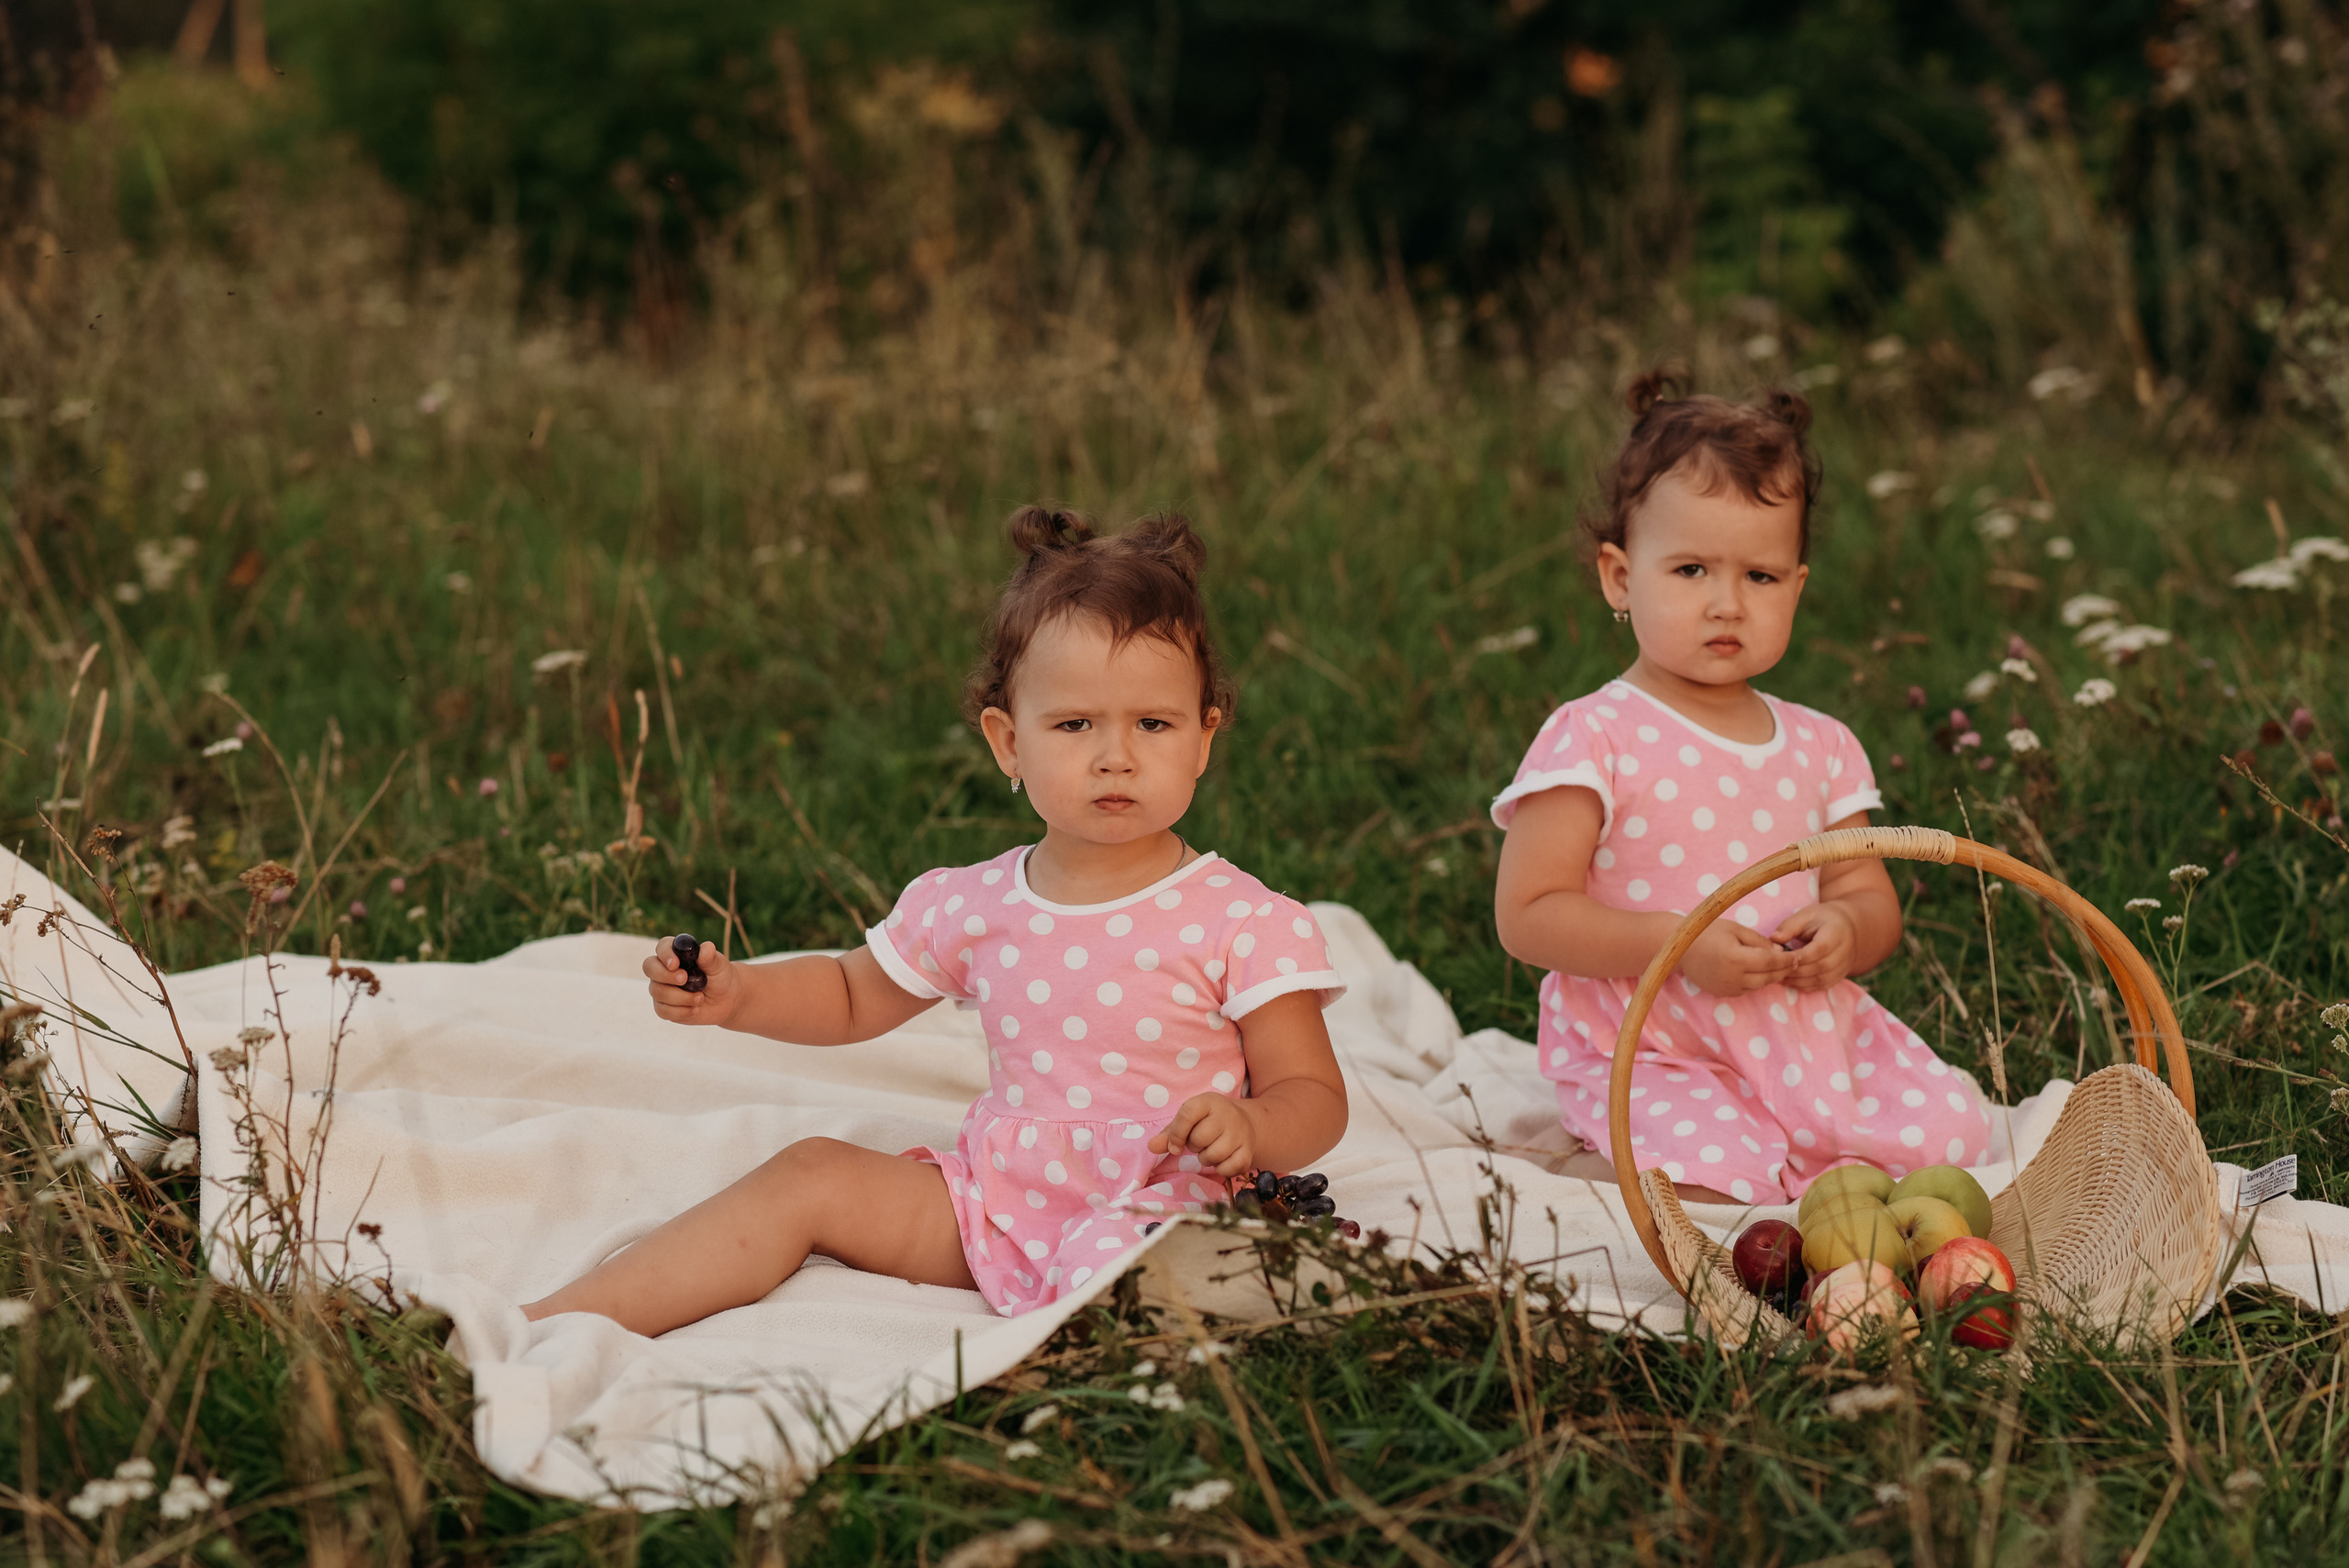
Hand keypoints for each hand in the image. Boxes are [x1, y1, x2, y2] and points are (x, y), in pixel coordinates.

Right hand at [644, 939, 740, 1026]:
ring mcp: (661, 988)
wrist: (726, 1000)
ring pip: (658, 991)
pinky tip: (695, 1009)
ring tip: (700, 998)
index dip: (665, 954)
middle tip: (684, 979)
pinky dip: (681, 1011)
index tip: (675, 964)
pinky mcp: (664, 1007)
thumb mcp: (719, 966)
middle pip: (649, 967)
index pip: (662, 947)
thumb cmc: (720, 977)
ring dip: (681, 997)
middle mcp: (664, 969)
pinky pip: (663, 1010)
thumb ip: (710, 957)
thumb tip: (706, 948)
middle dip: (665, 975)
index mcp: (676, 953)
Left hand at [1148, 1093, 1258, 1177]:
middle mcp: (1227, 1114)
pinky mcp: (1248, 1150)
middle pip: (1199, 1139)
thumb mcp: (1189, 1120)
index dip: (1176, 1135)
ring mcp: (1240, 1132)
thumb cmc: (1208, 1121)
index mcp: (1208, 1101)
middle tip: (1200, 1142)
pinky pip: (1228, 1169)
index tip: (1175, 1147)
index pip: (1187, 1115)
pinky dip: (1221, 1169)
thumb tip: (1152, 1147)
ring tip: (1211, 1149)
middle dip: (1194, 1146)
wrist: (1245, 1122)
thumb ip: (1169, 1133)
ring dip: (1206, 1159)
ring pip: (1213, 1156)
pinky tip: (1223, 1159)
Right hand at [1677, 920, 1797, 996]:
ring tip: (1779, 967)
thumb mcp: (1735, 929)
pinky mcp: (1723, 993)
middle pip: (1768, 977)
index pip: (1770, 961)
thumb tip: (1781, 952)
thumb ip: (1759, 941)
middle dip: (1783, 970)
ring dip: (1771, 977)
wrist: (1680, 948)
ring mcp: (1727, 988)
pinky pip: (1747, 990)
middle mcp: (1732, 977)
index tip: (1797, 956)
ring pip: (1759, 986)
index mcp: (1736, 958)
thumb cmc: (1708, 932)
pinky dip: (1756, 982)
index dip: (1786, 960)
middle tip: (1794, 962)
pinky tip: (1760, 972)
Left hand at [1775, 903, 1858, 992]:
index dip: (1802, 956)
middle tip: (1777, 969)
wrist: (1847, 928)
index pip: (1821, 948)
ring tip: (1780, 976)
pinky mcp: (1839, 976)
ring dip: (1799, 981)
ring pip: (1822, 979)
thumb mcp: (1806, 915)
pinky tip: (1790, 981)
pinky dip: (1805, 986)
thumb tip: (1773, 938)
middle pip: (1821, 966)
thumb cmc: (1822, 919)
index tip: (1783, 957)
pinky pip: (1822, 986)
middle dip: (1797, 970)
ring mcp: (1844, 966)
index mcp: (1836, 933)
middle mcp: (1844, 951)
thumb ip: (1790, 926)